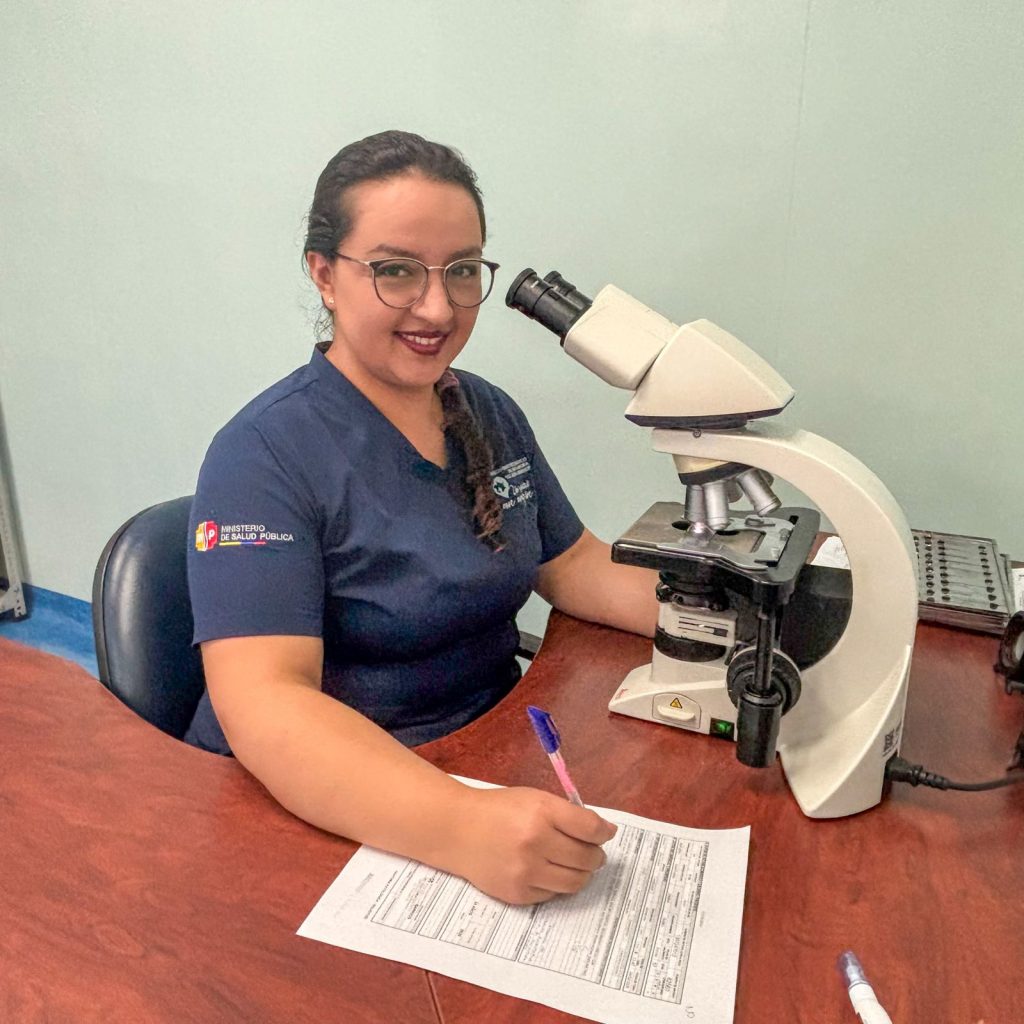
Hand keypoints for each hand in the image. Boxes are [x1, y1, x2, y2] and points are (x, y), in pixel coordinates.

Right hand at [448, 785, 616, 904]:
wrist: (457, 830)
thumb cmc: (499, 810)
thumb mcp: (533, 798)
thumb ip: (567, 813)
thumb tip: (603, 831)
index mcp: (542, 811)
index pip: (590, 828)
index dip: (604, 832)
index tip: (606, 833)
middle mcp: (536, 842)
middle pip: (588, 858)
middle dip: (595, 855)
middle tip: (591, 852)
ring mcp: (527, 871)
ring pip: (576, 882)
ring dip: (582, 873)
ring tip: (574, 864)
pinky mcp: (519, 894)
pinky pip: (554, 894)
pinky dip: (557, 883)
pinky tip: (547, 871)